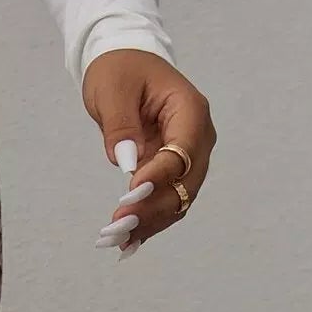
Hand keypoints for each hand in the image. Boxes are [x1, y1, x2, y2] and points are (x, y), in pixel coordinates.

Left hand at [82, 50, 216, 257]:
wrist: (126, 67)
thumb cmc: (121, 70)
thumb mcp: (113, 90)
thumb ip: (120, 125)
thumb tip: (126, 161)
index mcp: (190, 110)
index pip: (183, 151)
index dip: (159, 176)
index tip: (130, 194)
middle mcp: (197, 137)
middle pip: (185, 184)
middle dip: (153, 209)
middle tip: (117, 228)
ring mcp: (189, 158)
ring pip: (178, 200)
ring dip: (149, 223)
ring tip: (115, 240)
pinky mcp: (173, 173)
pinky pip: (167, 203)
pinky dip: (148, 223)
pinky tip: (126, 244)